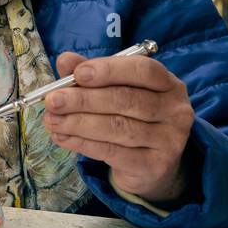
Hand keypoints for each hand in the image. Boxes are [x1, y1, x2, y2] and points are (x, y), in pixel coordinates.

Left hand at [42, 51, 195, 204]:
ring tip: (52, 120)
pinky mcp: (155, 165)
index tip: (78, 74)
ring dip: (78, 123)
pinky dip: (83, 144)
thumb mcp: (113, 91)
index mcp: (168, 83)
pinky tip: (63, 138)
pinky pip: (113, 152)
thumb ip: (90, 74)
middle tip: (53, 101)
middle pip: (126, 100)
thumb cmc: (130, 119)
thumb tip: (65, 61)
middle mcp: (174, 110)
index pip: (143, 70)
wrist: (150, 166)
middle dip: (84, 99)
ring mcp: (169, 139)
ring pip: (117, 127)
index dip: (110, 70)